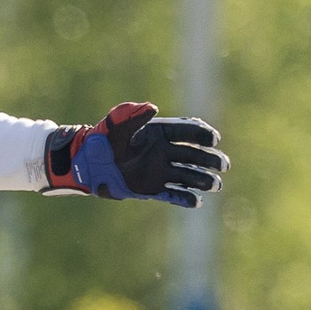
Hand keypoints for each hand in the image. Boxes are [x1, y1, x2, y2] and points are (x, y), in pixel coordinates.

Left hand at [44, 102, 225, 206]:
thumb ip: (132, 114)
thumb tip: (152, 107)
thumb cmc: (102, 140)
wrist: (87, 164)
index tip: (213, 140)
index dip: (202, 135)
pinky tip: (197, 202)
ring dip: (203, 180)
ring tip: (215, 185)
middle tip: (223, 165)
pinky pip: (173, 195)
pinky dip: (185, 199)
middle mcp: (163, 152)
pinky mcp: (152, 189)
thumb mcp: (114, 124)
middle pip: (194, 155)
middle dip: (211, 159)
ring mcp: (159, 171)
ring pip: (188, 176)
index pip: (187, 132)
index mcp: (159, 133)